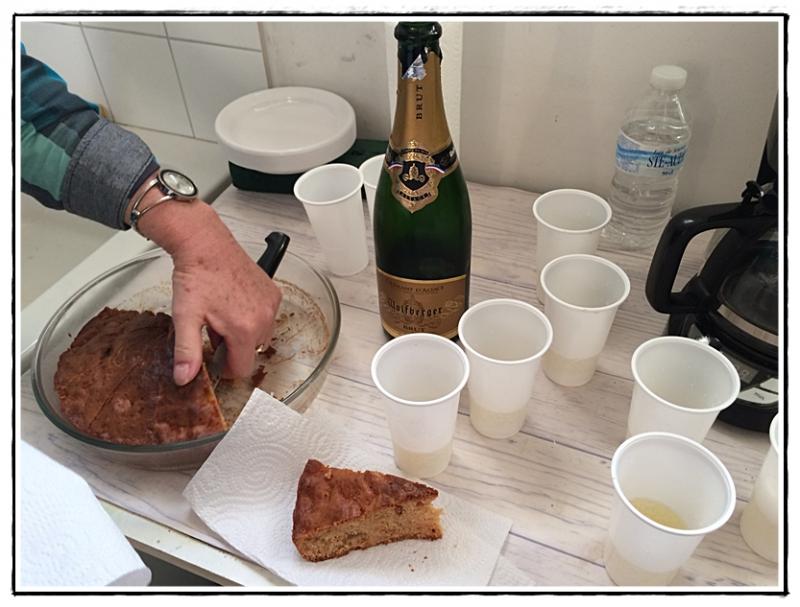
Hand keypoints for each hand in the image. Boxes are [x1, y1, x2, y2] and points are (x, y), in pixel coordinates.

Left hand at [128, 174, 282, 384]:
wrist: (206, 245)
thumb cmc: (196, 277)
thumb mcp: (185, 317)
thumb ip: (187, 351)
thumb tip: (185, 378)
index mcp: (244, 329)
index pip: (243, 369)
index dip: (226, 368)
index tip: (213, 356)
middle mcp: (263, 318)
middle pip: (252, 352)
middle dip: (233, 348)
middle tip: (214, 331)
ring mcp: (271, 305)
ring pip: (261, 336)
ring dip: (244, 334)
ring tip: (223, 316)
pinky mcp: (273, 293)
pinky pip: (267, 317)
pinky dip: (253, 317)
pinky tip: (235, 304)